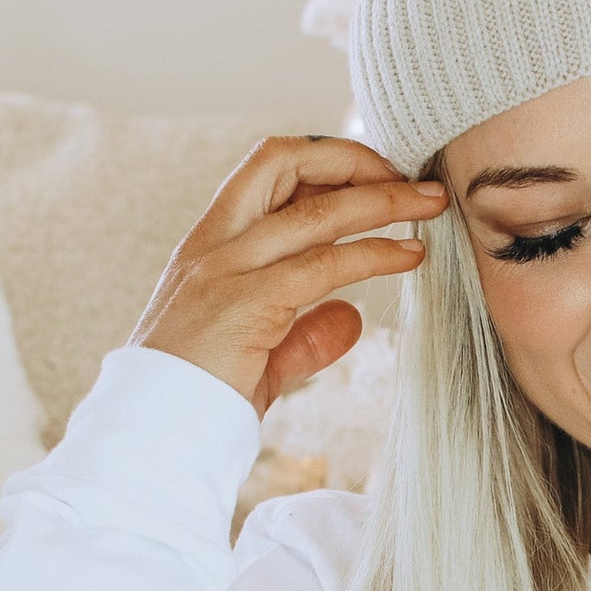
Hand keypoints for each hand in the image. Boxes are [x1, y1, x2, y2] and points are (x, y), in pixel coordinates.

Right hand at [126, 135, 449, 420]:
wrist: (156, 430)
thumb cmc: (201, 397)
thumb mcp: (261, 357)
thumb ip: (305, 334)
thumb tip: (352, 318)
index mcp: (212, 244)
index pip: (268, 171)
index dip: (326, 162)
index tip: (377, 176)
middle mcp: (216, 243)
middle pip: (286, 164)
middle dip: (356, 161)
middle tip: (414, 177)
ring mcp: (228, 268)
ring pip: (315, 211)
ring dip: (384, 201)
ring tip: (433, 204)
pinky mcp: (249, 302)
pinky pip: (325, 265)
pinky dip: (375, 254)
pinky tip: (411, 255)